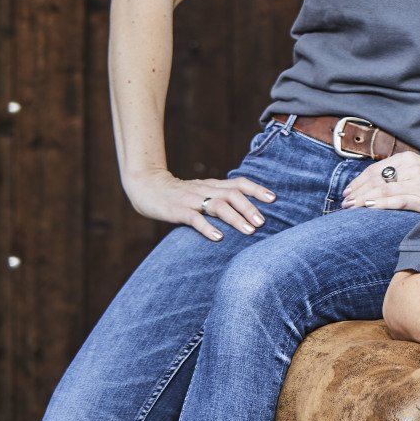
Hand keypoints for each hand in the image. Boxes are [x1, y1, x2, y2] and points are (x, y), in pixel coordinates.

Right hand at [124, 167, 274, 241]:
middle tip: (263, 222)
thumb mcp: (202, 193)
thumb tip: (246, 214)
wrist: (145, 187)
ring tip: (249, 231)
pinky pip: (193, 218)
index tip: (273, 199)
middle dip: (249, 208)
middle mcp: (204, 190)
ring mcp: (191, 200)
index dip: (256, 189)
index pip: (238, 183)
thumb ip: (220, 200)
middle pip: (232, 194)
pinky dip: (207, 227)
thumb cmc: (179, 195)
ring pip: (217, 205)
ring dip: (235, 218)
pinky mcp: (176, 210)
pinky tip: (218, 238)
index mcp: (212, 185)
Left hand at [341, 152, 419, 213]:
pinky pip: (398, 201)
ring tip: (352, 207)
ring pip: (384, 190)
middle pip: (377, 180)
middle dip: (358, 192)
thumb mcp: (414, 168)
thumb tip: (364, 184)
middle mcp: (413, 169)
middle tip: (345, 202)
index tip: (347, 191)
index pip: (375, 169)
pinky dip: (381, 204)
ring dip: (364, 199)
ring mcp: (419, 185)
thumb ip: (394, 172)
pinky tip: (369, 207)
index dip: (358, 181)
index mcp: (408, 159)